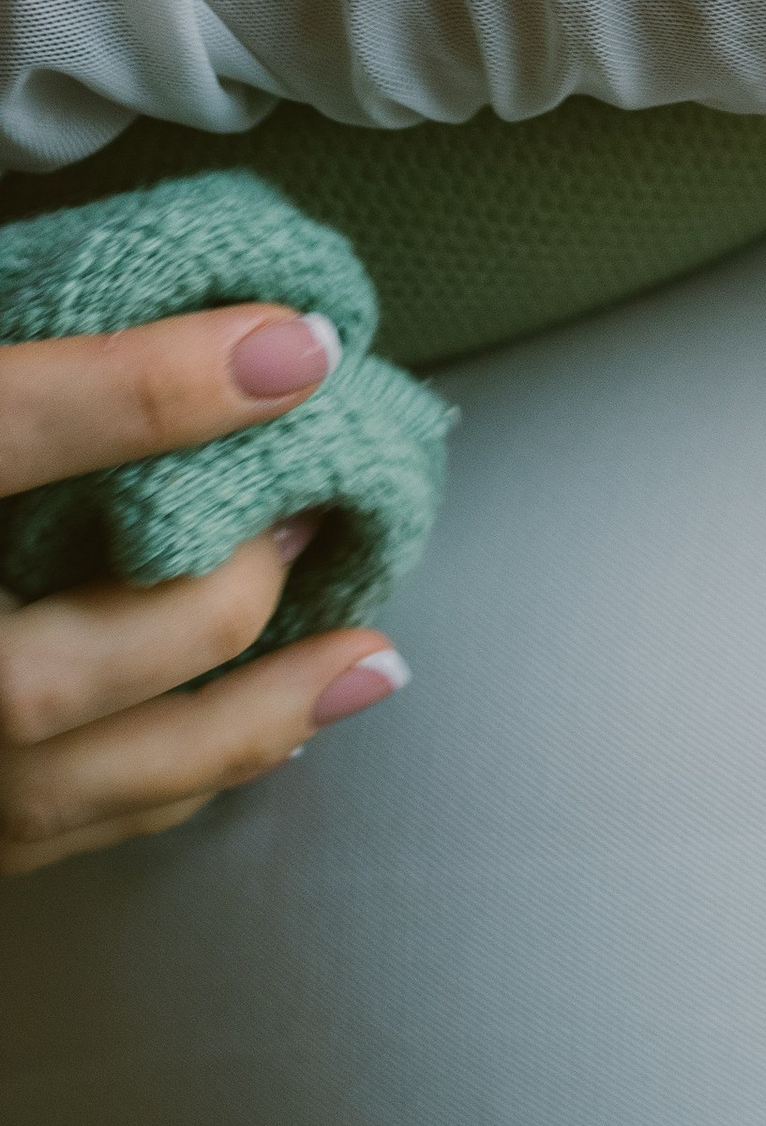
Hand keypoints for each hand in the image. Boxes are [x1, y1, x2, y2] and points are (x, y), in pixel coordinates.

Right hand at [0, 306, 409, 877]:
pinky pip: (53, 834)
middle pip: (50, 663)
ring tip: (369, 650)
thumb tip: (160, 291)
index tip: (297, 345)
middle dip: (213, 593)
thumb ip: (8, 360)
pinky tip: (275, 736)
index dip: (149, 389)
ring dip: (245, 717)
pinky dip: (176, 782)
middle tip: (319, 503)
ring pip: (68, 778)